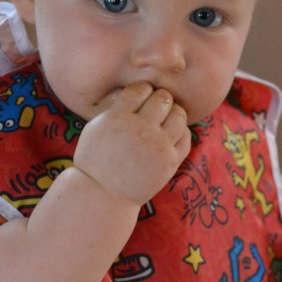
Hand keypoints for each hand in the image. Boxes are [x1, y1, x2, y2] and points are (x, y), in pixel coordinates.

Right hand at [73, 82, 190, 205]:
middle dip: (158, 99)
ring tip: (163, 120)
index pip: (140, 89)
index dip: (141, 91)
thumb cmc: (96, 158)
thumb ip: (116, 106)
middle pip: (162, 98)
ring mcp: (158, 147)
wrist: (104, 194)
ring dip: (173, 113)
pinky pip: (186, 137)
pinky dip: (180, 132)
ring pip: (179, 115)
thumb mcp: (95, 127)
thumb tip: (140, 88)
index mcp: (118, 118)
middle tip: (153, 108)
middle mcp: (140, 130)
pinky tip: (169, 135)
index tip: (138, 100)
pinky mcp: (170, 162)